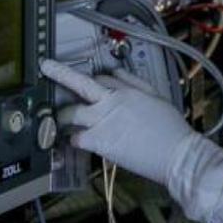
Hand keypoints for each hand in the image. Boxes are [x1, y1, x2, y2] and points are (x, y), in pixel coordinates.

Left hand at [39, 59, 193, 185]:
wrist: (175, 154)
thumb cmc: (170, 129)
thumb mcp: (157, 97)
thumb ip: (135, 82)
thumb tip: (117, 72)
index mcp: (127, 90)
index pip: (103, 78)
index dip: (95, 81)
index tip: (89, 83)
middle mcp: (111, 102)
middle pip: (79, 83)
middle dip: (60, 73)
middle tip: (47, 68)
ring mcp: (103, 121)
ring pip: (72, 112)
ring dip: (63, 115)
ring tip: (58, 119)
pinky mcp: (100, 141)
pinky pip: (77, 137)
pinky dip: (74, 139)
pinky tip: (74, 141)